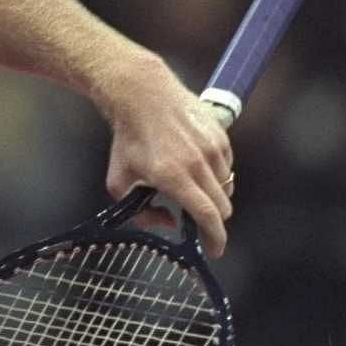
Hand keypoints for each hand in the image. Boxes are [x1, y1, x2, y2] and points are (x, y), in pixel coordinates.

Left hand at [99, 55, 234, 256]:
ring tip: (190, 184)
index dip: (215, 239)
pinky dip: (216, 174)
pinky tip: (195, 164)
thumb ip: (140, 212)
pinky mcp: (221, 135)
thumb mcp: (119, 181)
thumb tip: (170, 223)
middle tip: (197, 220)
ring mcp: (212, 147)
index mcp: (173, 176)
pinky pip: (227, 167)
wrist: (142, 94)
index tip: (214, 251)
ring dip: (214, 194)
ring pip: (226, 187)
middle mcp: (197, 163)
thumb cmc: (128, 139)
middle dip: (213, 220)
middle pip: (222, 207)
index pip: (207, 216)